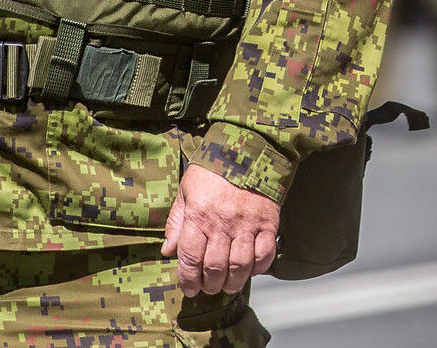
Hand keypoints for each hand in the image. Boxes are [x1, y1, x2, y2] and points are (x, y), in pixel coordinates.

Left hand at [163, 162, 279, 296]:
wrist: (249, 147)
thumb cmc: (213, 169)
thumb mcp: (186, 190)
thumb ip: (176, 222)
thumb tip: (168, 251)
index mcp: (198, 215)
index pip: (189, 258)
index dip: (187, 280)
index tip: (189, 289)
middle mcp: (222, 223)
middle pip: (214, 267)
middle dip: (209, 285)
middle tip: (208, 288)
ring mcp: (247, 224)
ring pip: (239, 266)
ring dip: (232, 282)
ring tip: (228, 285)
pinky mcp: (268, 223)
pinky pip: (264, 254)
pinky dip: (258, 268)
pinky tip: (250, 269)